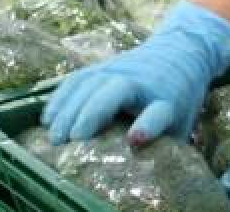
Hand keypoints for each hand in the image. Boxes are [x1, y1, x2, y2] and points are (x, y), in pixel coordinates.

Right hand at [42, 1, 229, 144]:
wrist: (180, 51)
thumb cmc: (178, 98)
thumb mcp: (181, 122)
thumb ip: (163, 144)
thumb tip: (142, 177)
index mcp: (168, 100)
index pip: (160, 111)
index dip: (148, 125)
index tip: (134, 138)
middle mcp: (143, 81)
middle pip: (118, 90)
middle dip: (93, 113)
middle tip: (72, 142)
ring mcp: (121, 69)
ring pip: (92, 82)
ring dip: (69, 109)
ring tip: (54, 138)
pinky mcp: (104, 65)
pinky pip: (77, 78)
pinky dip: (60, 97)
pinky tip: (48, 119)